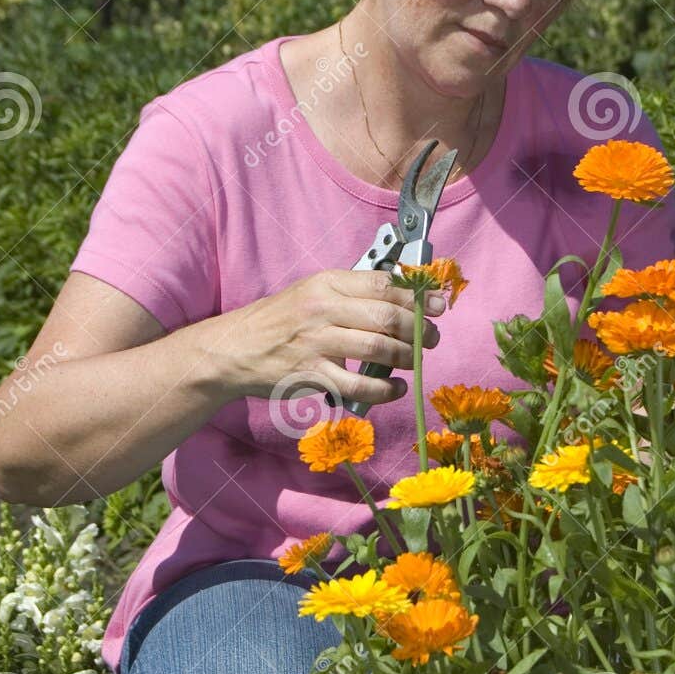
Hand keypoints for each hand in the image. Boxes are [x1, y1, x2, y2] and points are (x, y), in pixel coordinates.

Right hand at [217, 268, 442, 408]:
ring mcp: (317, 343)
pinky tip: (396, 388)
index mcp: (327, 283)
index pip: (383, 284)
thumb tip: (401, 297)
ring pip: (379, 349)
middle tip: (432, 338)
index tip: (439, 305)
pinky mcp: (312, 375)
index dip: (417, 295)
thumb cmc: (280, 320)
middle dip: (420, 328)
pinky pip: (360, 385)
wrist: (235, 348)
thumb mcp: (311, 292)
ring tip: (416, 361)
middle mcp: (323, 309)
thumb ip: (351, 293)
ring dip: (408, 357)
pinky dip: (386, 390)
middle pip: (387, 315)